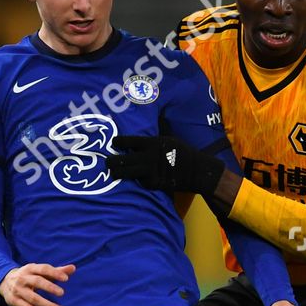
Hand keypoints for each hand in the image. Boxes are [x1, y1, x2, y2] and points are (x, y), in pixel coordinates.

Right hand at [0, 263, 75, 305]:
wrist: (4, 281)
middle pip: (37, 282)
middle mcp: (23, 278)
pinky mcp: (14, 301)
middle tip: (62, 293)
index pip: (43, 269)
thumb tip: (73, 268)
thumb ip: (57, 271)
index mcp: (30, 268)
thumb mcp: (40, 271)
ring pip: (33, 298)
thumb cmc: (29, 276)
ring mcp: (17, 290)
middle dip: (50, 288)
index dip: (54, 273)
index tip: (66, 278)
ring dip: (47, 305)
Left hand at [108, 135, 225, 195]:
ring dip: (116, 173)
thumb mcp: (168, 138)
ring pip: (122, 173)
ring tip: (114, 172)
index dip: (117, 143)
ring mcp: (148, 171)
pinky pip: (137, 182)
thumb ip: (154, 137)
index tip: (114, 144)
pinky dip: (137, 181)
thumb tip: (150, 122)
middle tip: (109, 162)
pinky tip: (137, 178)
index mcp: (150, 142)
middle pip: (118, 159)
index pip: (125, 141)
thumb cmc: (183, 152)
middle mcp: (146, 156)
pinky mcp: (152, 183)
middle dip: (111, 161)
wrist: (196, 171)